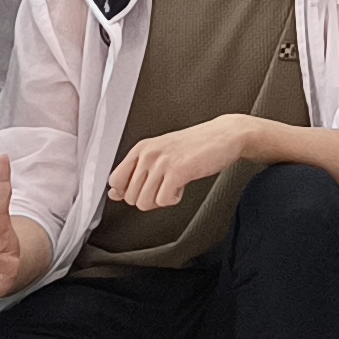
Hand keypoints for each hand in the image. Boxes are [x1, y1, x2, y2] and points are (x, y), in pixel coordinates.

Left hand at [105, 117, 259, 212]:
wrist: (224, 135)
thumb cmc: (195, 145)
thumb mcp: (160, 154)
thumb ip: (136, 172)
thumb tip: (115, 194)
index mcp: (141, 148)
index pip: (114, 180)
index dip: (126, 192)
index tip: (143, 190)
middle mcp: (148, 154)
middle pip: (130, 197)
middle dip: (148, 198)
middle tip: (164, 187)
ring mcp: (162, 162)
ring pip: (143, 202)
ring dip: (161, 200)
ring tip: (173, 185)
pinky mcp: (177, 171)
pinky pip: (164, 201)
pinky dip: (174, 199)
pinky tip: (182, 186)